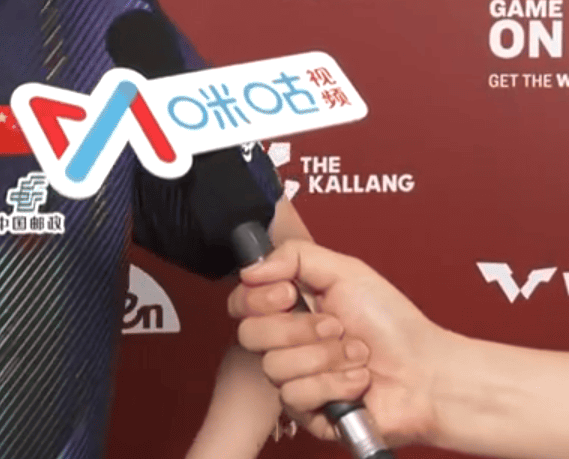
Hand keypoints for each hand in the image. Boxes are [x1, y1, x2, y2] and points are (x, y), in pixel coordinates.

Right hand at [226, 239, 451, 449]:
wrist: (428, 372)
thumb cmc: (393, 325)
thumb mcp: (346, 271)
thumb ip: (294, 256)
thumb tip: (250, 269)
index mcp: (289, 309)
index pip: (240, 302)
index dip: (259, 299)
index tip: (289, 294)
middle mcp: (286, 343)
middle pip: (250, 335)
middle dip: (299, 329)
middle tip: (335, 326)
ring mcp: (295, 378)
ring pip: (275, 366)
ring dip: (325, 358)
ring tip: (356, 356)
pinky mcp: (307, 411)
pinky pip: (295, 395)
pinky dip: (334, 384)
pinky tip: (357, 381)